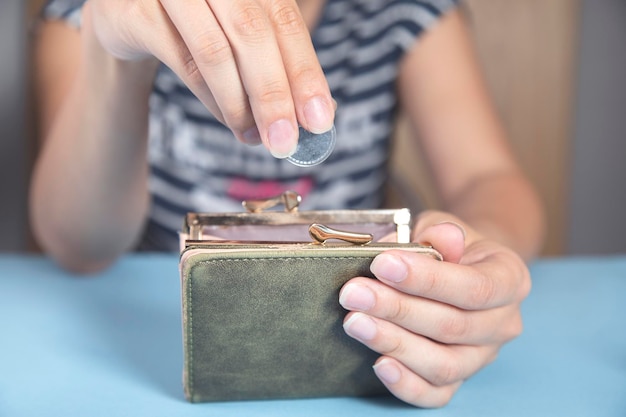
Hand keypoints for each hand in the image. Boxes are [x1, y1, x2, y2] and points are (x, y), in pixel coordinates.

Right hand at [84, 0, 333, 156]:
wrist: (127, 7)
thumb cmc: (197, 24)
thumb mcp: (243, 36)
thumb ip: (279, 67)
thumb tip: (319, 117)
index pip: (286, 22)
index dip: (305, 73)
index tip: (320, 120)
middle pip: (254, 34)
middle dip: (275, 96)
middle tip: (286, 143)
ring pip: (216, 51)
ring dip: (240, 105)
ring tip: (254, 137)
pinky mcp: (137, 10)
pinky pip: (183, 62)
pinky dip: (210, 99)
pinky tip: (228, 120)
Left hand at [339, 210, 530, 406]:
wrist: (459, 269)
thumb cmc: (448, 247)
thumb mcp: (445, 226)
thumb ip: (440, 232)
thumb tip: (441, 237)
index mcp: (510, 280)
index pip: (474, 287)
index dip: (428, 279)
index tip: (382, 264)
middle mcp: (503, 324)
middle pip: (452, 327)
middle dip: (397, 308)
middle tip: (353, 293)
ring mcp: (482, 357)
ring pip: (443, 365)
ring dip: (394, 343)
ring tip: (355, 322)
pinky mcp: (458, 380)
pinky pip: (436, 394)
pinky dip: (407, 384)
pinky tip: (379, 363)